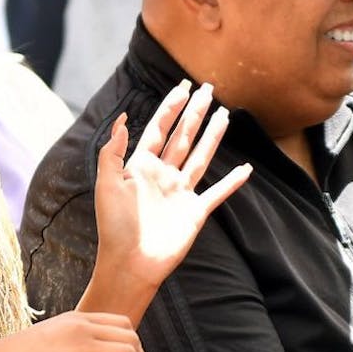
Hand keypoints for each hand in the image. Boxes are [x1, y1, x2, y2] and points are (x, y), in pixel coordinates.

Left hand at [93, 81, 252, 295]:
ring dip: (213, 136)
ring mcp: (181, 192)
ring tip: (224, 114)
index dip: (170, 108)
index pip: (158, 129)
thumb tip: (121, 118)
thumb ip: (112, 151)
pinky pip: (217, 193)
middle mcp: (163, 175)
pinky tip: (245, 170)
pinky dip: (232, 182)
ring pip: (201, 157)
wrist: (131, 263)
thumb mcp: (106, 184)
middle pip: (183, 137)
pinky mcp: (195, 212)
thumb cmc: (115, 227)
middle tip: (208, 89)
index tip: (182, 88)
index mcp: (141, 166)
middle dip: (195, 113)